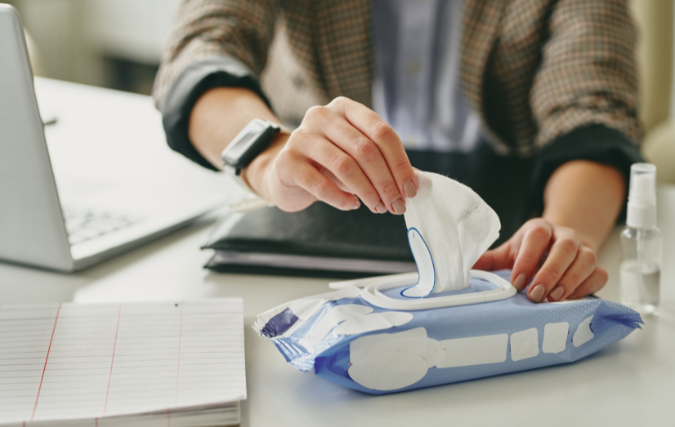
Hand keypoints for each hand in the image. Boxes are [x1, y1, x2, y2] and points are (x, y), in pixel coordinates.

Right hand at [249, 97, 417, 213]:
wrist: (285, 173)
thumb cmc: (327, 165)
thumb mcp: (356, 157)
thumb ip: (384, 163)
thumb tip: (416, 181)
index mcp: (345, 108)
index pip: (382, 132)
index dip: (400, 163)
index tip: (410, 189)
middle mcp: (321, 116)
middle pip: (365, 149)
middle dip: (386, 181)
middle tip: (397, 205)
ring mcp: (301, 137)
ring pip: (345, 165)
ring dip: (368, 191)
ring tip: (378, 207)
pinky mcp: (287, 161)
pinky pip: (320, 184)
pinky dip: (341, 198)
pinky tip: (351, 205)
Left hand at [473, 218, 607, 301]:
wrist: (558, 246)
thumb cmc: (531, 252)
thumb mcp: (509, 252)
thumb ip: (489, 260)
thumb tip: (464, 269)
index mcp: (539, 229)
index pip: (536, 236)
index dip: (527, 259)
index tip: (517, 282)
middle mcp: (564, 236)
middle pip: (565, 247)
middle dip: (550, 272)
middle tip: (536, 294)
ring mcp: (584, 250)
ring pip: (586, 260)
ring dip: (570, 281)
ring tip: (553, 299)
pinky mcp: (596, 266)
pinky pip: (598, 275)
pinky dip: (586, 289)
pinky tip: (570, 300)